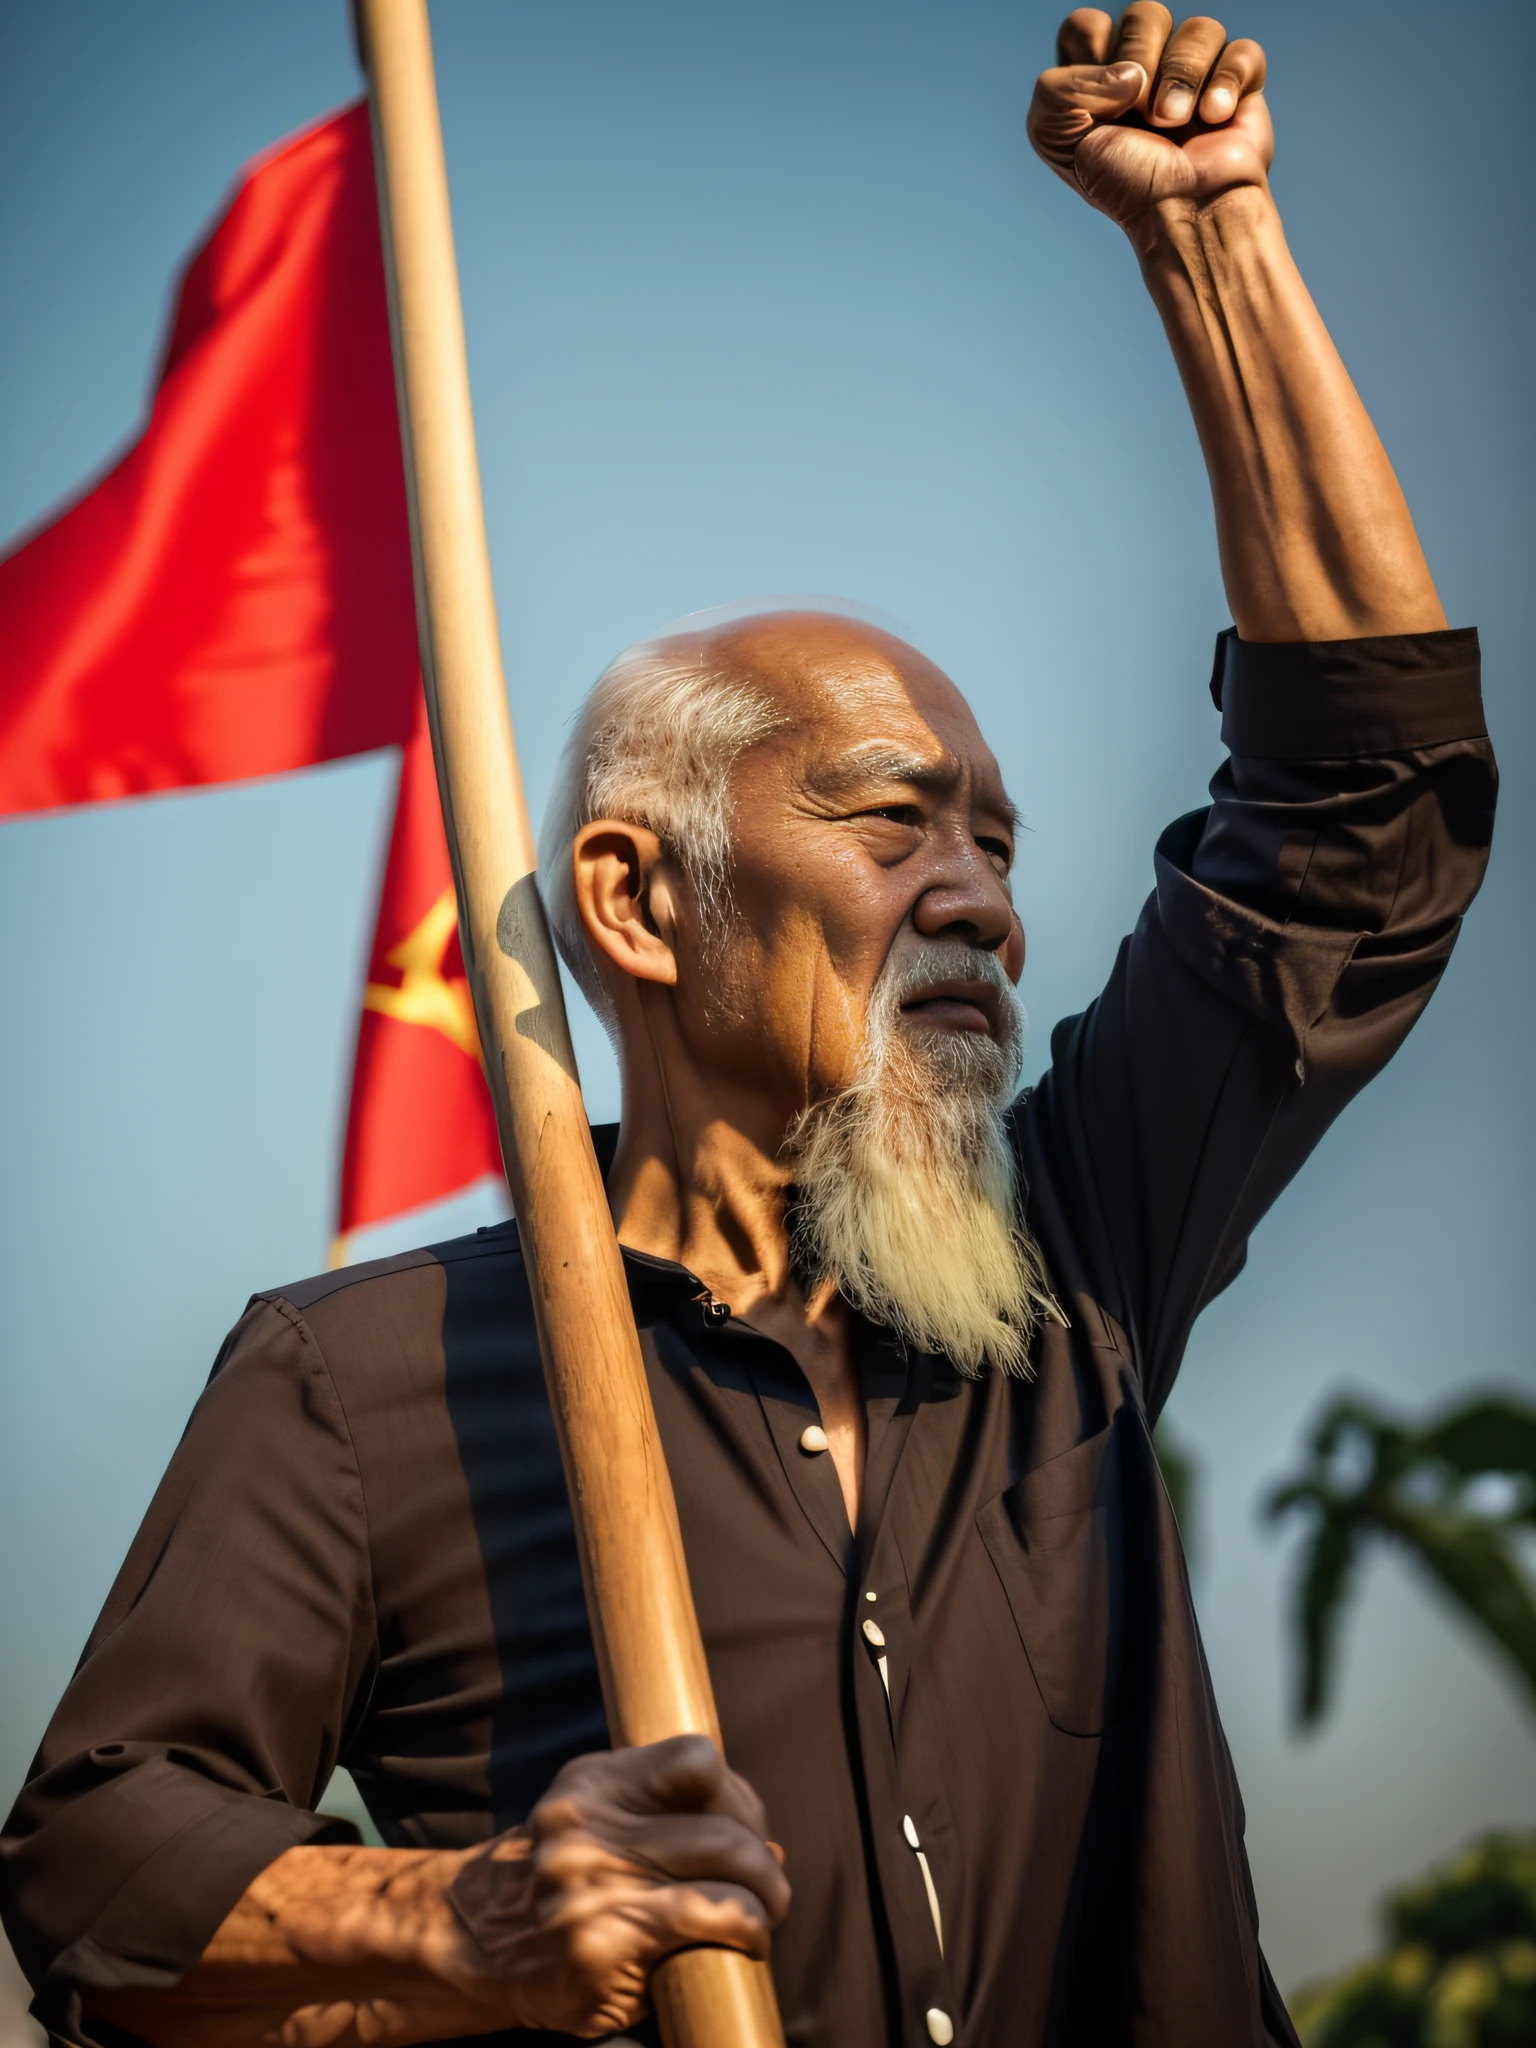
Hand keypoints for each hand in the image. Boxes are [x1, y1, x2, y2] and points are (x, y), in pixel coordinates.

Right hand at [446, 1736, 790, 2040]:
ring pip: (729, 1875)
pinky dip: (747, 1932)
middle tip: (767, 1884)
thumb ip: (665, 1811)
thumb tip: (766, 1842)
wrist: (473, 1941)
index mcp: (593, 1784)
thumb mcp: (592, 1813)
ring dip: (765, 1899)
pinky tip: (744, 1944)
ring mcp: (595, 1889)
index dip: (736, 1795)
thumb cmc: (557, 1875)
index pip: (697, 1760)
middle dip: (762, 1861)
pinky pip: (710, 1923)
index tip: (741, 1825)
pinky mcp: (605, 1947)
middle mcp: (591, 1830)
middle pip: (725, 1830)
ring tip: (762, 1914)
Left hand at [1028, 6, 1269, 234]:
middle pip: (1144, 14)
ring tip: (1175, 124)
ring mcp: (1192, 72)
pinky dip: (1226, 82)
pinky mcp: (1236, 82)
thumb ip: (1056, 87)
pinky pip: (1241, 51)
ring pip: (1198, 28)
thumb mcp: (1054, 137)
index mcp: (1096, 74)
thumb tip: (1129, 70)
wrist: (1179, 214)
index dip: (1091, 55)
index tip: (1097, 104)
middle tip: (1142, 116)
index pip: (1086, 25)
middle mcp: (1144, 65)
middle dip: (1140, 62)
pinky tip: (1216, 118)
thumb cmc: (1119, 182)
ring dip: (1183, 77)